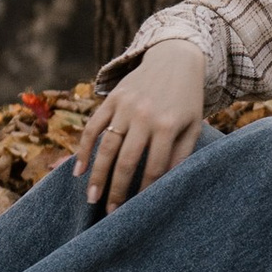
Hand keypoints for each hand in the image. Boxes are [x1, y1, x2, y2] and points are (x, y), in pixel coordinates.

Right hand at [75, 42, 206, 211]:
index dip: (144, 192)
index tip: (136, 211)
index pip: (155, 168)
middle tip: (108, 213)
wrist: (176, 58)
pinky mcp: (112, 97)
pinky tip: (79, 170)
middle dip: (117, 190)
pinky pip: (93, 126)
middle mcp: (146, 116)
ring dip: (96, 175)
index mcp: (169, 125)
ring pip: (107, 146)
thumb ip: (181, 155)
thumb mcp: (193, 126)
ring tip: (91, 198)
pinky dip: (83, 148)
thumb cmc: (186, 100)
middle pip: (127, 161)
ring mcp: (126, 106)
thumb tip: (164, 186)